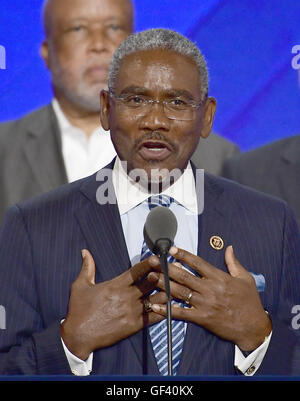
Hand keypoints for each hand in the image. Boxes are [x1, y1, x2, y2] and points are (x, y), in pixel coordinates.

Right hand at [61, 249, 164, 359]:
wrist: (78, 336)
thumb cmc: (78, 310)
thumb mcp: (80, 285)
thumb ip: (87, 267)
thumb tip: (85, 252)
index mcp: (115, 285)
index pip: (136, 271)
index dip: (149, 263)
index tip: (158, 257)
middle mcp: (127, 297)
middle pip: (151, 282)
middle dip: (163, 274)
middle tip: (175, 267)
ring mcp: (132, 311)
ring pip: (156, 299)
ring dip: (167, 291)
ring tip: (178, 284)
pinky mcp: (135, 325)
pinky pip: (155, 316)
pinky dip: (165, 310)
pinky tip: (174, 306)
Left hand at [149, 246, 271, 350]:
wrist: (253, 327)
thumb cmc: (250, 301)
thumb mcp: (246, 278)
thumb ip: (234, 263)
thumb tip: (229, 248)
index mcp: (219, 277)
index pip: (197, 263)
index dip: (183, 255)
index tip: (171, 249)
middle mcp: (210, 289)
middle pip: (184, 276)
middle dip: (167, 267)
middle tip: (153, 261)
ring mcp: (205, 304)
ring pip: (180, 292)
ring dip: (164, 284)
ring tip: (150, 277)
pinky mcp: (202, 318)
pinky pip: (181, 313)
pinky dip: (168, 309)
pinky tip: (156, 305)